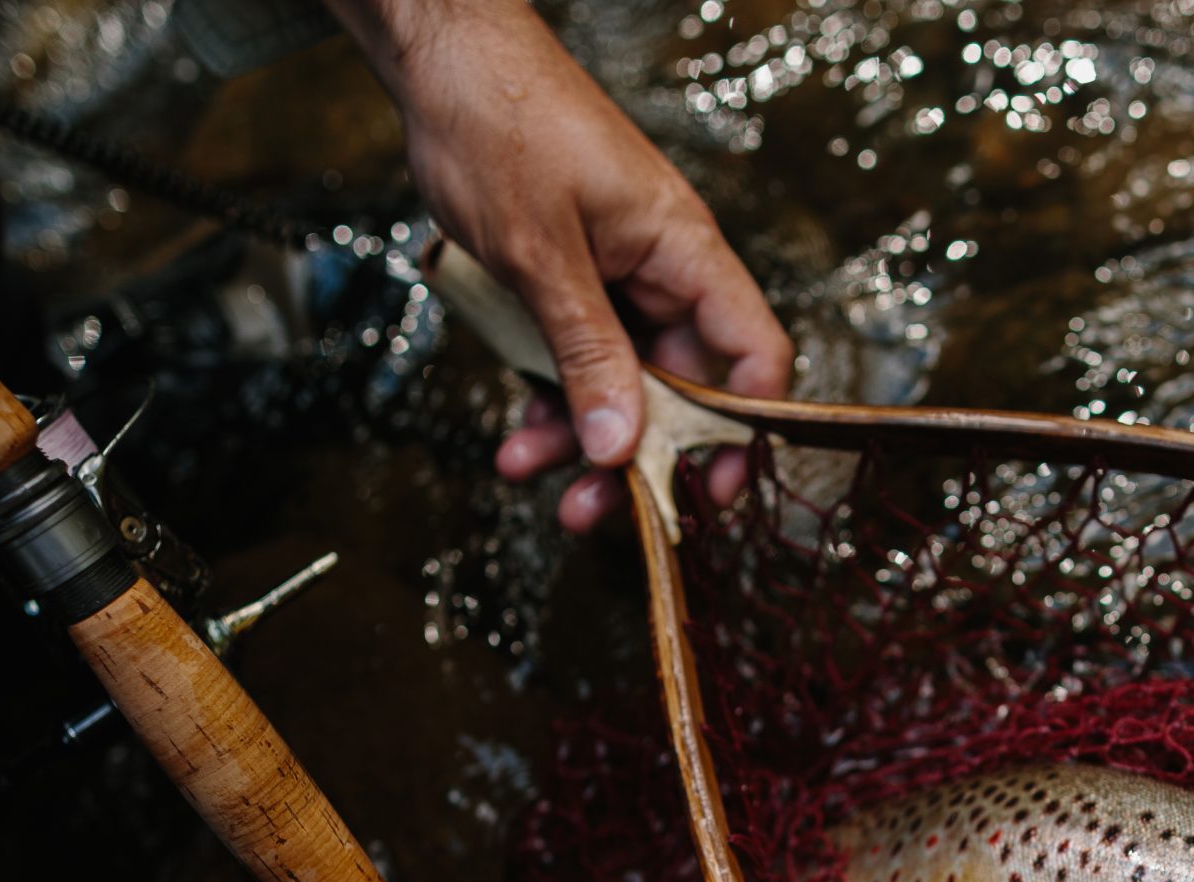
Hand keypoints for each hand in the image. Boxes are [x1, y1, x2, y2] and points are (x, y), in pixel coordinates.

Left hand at [326, 0, 793, 530]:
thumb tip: (621, 445)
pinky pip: (578, 359)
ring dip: (581, 437)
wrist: (440, 59)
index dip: (739, 430)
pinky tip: (516, 436)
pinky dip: (550, 400)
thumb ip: (587, 353)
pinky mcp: (573, 281)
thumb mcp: (542, 254)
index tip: (703, 490)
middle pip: (681, 387)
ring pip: (621, 383)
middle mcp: (661, 269)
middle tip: (594, 511)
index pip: (752, 354)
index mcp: (684, 251)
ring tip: (534, 477)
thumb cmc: (499, 122)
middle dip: (636, 455)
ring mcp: (617, 277)